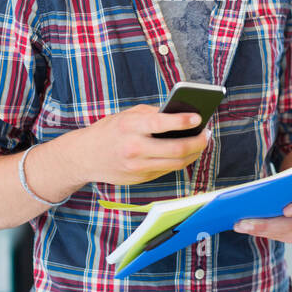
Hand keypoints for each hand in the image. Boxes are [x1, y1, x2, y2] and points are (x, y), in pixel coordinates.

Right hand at [77, 103, 211, 186]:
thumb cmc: (110, 130)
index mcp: (130, 127)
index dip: (182, 121)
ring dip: (193, 153)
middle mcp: (134, 148)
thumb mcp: (127, 116)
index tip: (198, 117)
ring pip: (176, 163)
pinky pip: (167, 169)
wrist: (85, 156)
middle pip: (175, 149)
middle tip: (206, 134)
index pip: (161, 123)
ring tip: (201, 143)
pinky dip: (180, 160)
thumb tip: (182, 114)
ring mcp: (137, 167)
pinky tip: (187, 152)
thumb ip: (152, 114)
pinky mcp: (140, 178)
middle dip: (197, 142)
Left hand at [232, 180, 291, 247]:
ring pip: (287, 233)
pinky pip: (287, 238)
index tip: (285, 210)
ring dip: (262, 231)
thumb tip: (258, 193)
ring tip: (242, 227)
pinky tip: (253, 229)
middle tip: (243, 224)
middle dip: (266, 224)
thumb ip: (291, 184)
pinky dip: (269, 233)